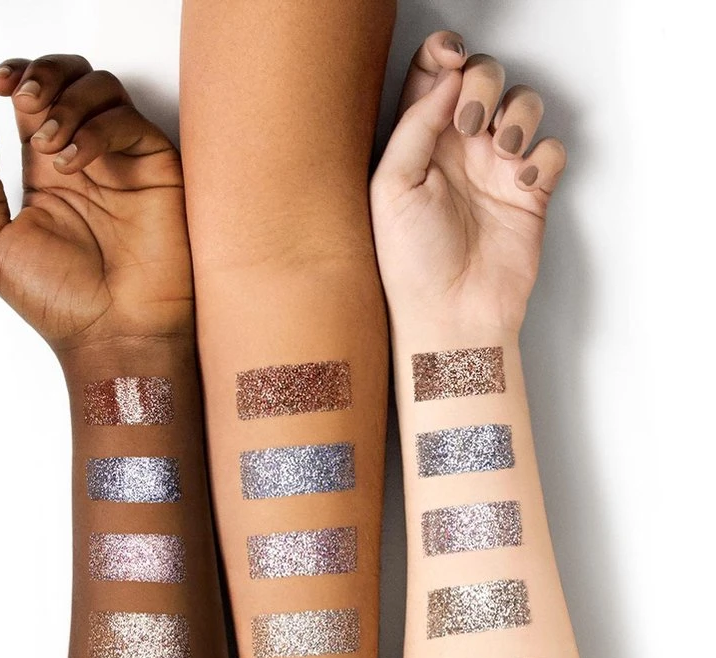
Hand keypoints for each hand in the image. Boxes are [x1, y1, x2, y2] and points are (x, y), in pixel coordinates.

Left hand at [0, 55, 191, 351]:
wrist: (112, 336)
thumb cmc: (60, 305)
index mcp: (47, 173)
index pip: (34, 100)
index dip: (16, 76)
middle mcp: (86, 161)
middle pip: (69, 77)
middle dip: (43, 74)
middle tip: (27, 101)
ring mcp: (123, 164)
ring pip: (100, 88)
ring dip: (67, 103)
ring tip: (52, 149)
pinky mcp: (156, 171)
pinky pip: (127, 121)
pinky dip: (96, 130)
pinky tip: (77, 164)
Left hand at [371, 32, 567, 331]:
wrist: (451, 317)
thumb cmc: (412, 266)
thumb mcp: (390, 188)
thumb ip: (414, 125)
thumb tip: (445, 78)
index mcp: (420, 143)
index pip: (433, 77)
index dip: (444, 55)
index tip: (451, 59)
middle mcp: (460, 150)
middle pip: (484, 79)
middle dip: (484, 84)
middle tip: (471, 122)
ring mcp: (497, 170)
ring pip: (523, 105)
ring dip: (519, 114)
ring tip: (503, 150)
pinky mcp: (530, 194)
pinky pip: (551, 150)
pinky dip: (545, 155)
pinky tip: (524, 180)